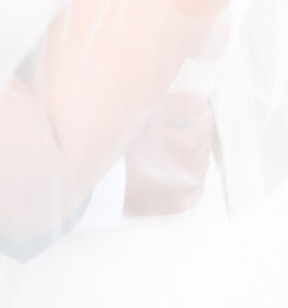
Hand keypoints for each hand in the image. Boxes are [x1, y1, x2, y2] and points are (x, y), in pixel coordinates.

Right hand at [123, 92, 213, 215]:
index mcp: (184, 146)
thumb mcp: (145, 116)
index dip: (196, 109)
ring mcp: (185, 190)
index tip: (188, 105)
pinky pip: (197, 187)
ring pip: (202, 163)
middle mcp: (190, 170)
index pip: (206, 121)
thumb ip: (177, 105)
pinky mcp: (177, 205)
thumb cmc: (119, 146)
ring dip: (193, 150)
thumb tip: (200, 102)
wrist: (100, 183)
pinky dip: (192, 175)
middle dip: (194, 129)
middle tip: (174, 122)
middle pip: (205, 141)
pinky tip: (178, 167)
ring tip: (171, 143)